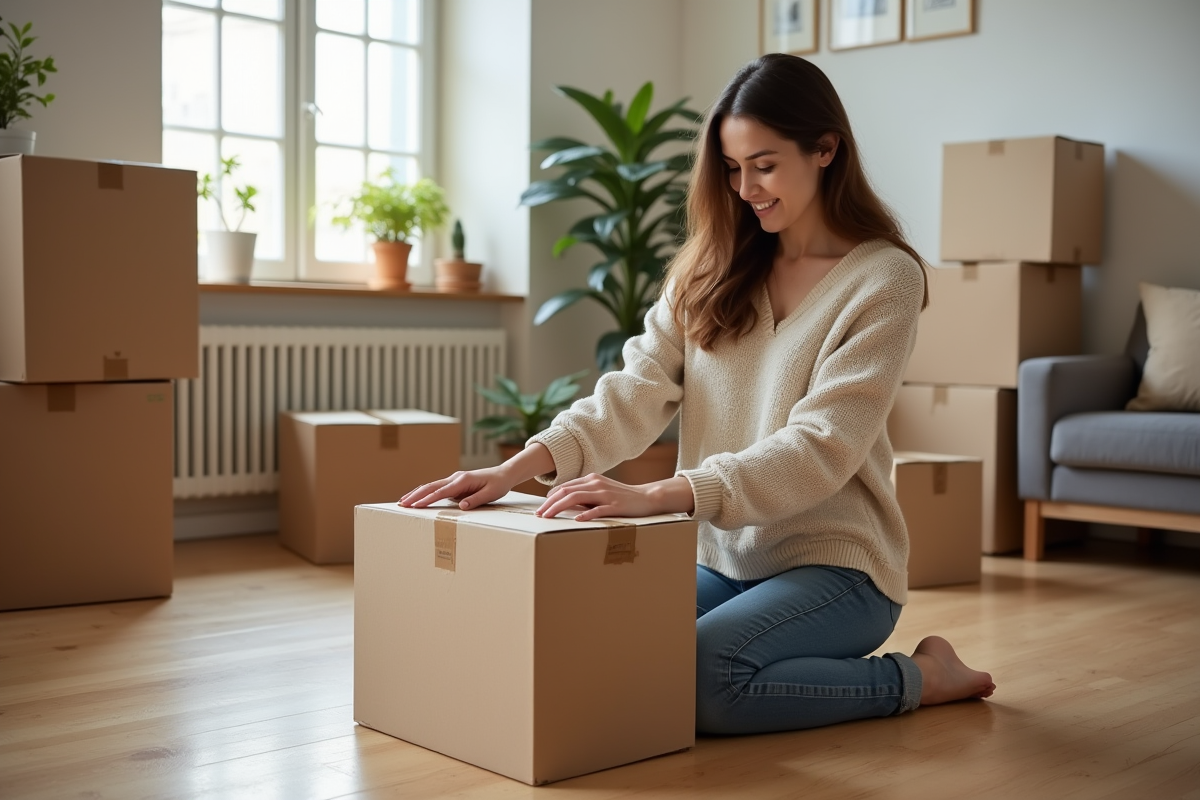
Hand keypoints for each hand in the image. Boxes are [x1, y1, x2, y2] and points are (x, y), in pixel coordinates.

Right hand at [399, 466, 512, 509]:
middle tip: (402, 504)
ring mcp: (454, 480)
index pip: (441, 491)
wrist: (504, 474)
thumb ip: (476, 500)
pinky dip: (425, 492)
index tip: (416, 506)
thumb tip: (461, 506)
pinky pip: (437, 488)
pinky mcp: (455, 483)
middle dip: (415, 495)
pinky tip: (417, 498)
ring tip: (403, 501)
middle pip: (431, 486)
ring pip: (432, 486)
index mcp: (463, 480)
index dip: (428, 499)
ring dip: (417, 493)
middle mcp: (456, 478)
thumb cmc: (498, 485)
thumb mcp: (491, 494)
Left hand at [536, 474, 694, 520]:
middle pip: (566, 492)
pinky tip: (576, 520)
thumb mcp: (600, 492)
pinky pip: (597, 509)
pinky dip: (585, 514)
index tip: (541, 508)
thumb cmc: (621, 497)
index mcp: (591, 479)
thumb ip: (584, 495)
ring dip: (559, 507)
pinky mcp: (615, 506)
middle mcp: (596, 484)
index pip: (565, 487)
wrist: (646, 497)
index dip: (550, 498)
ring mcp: (605, 494)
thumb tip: (565, 504)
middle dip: (549, 504)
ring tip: (548, 517)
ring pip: (576, 498)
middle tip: (539, 515)